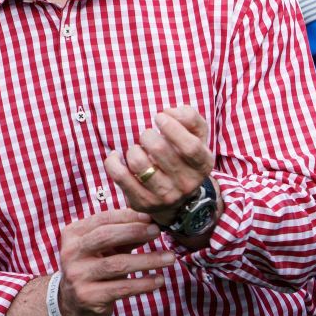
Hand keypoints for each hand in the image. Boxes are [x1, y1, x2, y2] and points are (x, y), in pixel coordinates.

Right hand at [57, 209, 175, 315]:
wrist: (72, 303)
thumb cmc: (94, 267)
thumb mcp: (105, 248)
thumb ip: (124, 236)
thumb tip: (151, 224)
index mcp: (73, 234)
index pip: (103, 219)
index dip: (128, 216)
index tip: (149, 218)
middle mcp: (71, 253)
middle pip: (106, 237)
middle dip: (135, 231)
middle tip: (157, 231)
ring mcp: (77, 276)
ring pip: (117, 264)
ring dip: (147, 260)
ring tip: (169, 258)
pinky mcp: (88, 297)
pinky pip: (121, 288)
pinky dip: (143, 283)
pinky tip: (157, 280)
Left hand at [104, 106, 213, 225]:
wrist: (178, 198)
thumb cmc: (184, 156)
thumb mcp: (196, 136)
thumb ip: (190, 118)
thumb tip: (169, 112)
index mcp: (203, 165)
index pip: (189, 146)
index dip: (172, 127)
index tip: (159, 117)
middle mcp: (186, 184)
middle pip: (160, 150)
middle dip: (148, 134)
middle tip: (148, 135)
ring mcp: (165, 197)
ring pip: (138, 163)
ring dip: (133, 149)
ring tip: (138, 149)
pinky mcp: (143, 203)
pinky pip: (120, 176)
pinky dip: (113, 161)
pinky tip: (117, 156)